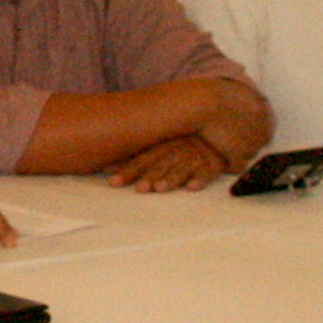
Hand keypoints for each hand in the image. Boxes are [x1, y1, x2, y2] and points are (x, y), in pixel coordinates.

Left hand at [107, 134, 230, 191]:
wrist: (216, 133)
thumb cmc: (181, 144)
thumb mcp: (159, 147)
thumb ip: (135, 158)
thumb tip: (106, 166)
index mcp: (161, 145)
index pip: (142, 159)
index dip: (127, 170)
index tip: (113, 182)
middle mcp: (177, 149)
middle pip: (160, 164)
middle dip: (149, 176)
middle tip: (139, 189)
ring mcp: (195, 156)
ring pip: (181, 168)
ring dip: (171, 178)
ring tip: (160, 188)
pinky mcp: (213, 164)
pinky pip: (208, 172)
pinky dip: (200, 179)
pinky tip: (192, 187)